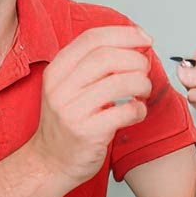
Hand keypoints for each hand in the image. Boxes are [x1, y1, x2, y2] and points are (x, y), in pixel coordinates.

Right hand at [28, 26, 152, 184]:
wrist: (50, 162)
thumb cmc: (68, 122)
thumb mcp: (69, 87)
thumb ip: (93, 65)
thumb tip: (134, 42)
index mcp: (56, 71)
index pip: (91, 38)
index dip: (123, 34)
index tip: (144, 38)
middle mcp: (60, 88)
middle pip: (106, 57)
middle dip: (135, 59)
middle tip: (145, 69)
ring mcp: (72, 111)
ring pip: (119, 82)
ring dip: (141, 83)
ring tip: (143, 90)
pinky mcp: (87, 133)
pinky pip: (125, 112)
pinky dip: (139, 109)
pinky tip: (137, 111)